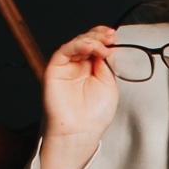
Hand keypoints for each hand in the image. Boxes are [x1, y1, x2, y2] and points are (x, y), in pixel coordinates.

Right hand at [42, 25, 120, 144]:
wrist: (80, 132)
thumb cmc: (94, 115)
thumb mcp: (109, 84)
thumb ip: (107, 64)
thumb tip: (108, 46)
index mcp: (92, 69)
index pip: (96, 46)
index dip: (104, 38)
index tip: (114, 36)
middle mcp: (78, 66)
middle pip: (86, 41)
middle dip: (99, 36)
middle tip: (110, 37)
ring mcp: (66, 67)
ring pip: (76, 43)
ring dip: (90, 40)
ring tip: (102, 46)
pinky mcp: (55, 69)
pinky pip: (64, 51)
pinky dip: (78, 45)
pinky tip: (91, 48)